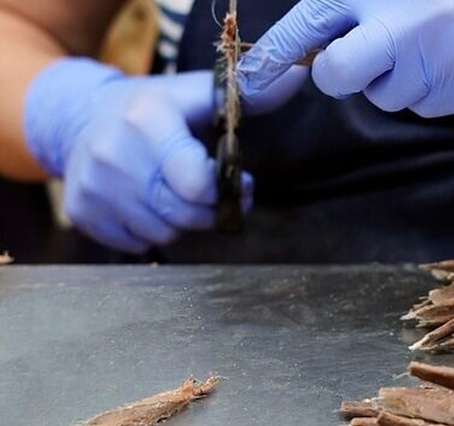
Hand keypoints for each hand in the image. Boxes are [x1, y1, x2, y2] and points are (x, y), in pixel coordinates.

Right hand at [24, 59, 258, 252]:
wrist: (81, 117)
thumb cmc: (157, 110)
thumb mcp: (199, 94)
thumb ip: (248, 95)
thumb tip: (297, 76)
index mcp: (147, 119)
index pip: (198, 184)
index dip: (227, 191)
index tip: (239, 182)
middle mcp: (113, 153)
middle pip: (184, 215)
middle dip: (210, 210)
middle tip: (217, 196)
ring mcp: (93, 185)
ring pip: (163, 234)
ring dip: (181, 222)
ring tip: (176, 193)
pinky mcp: (81, 211)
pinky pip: (137, 244)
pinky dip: (151, 230)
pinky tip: (148, 204)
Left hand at [237, 0, 453, 117]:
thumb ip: (356, 4)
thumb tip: (321, 43)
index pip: (308, 27)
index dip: (273, 58)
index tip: (250, 83)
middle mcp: (402, 25)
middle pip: (338, 77)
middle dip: (340, 74)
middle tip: (360, 58)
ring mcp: (439, 61)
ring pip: (388, 98)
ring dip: (397, 80)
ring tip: (430, 43)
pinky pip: (428, 107)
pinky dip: (433, 90)